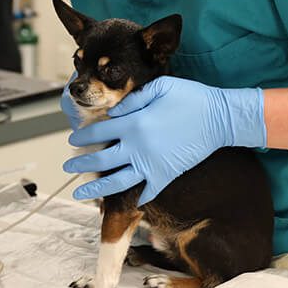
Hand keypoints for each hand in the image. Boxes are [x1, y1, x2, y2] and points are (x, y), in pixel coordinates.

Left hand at [62, 76, 265, 205]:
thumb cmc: (190, 97)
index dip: (82, 136)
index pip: (99, 132)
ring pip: (116, 181)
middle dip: (81, 164)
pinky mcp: (166, 175)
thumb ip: (133, 99)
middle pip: (101, 159)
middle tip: (67, 167)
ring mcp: (151, 165)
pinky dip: (135, 198)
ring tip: (80, 192)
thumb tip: (112, 113)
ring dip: (96, 188)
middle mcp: (138, 147)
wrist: (219, 118)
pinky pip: (146, 191)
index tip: (72, 140)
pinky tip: (123, 201)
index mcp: (134, 123)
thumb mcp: (159, 86)